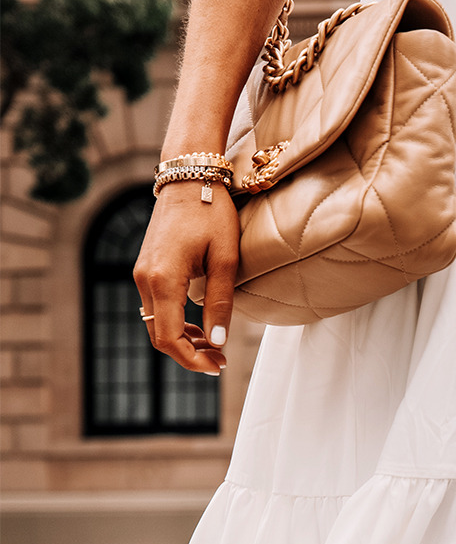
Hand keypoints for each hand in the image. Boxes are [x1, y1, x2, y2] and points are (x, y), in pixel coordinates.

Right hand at [133, 182, 239, 373]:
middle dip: (189, 355)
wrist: (188, 178)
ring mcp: (142, 274)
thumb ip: (220, 303)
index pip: (169, 338)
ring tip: (214, 346)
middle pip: (159, 336)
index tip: (218, 365)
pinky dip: (175, 323)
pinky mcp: (146, 269)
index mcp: (163, 279)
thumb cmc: (211, 212)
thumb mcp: (226, 259)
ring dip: (183, 340)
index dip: (192, 360)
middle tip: (220, 360)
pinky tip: (200, 326)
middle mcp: (145, 279)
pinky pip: (155, 308)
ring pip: (156, 324)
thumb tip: (217, 342)